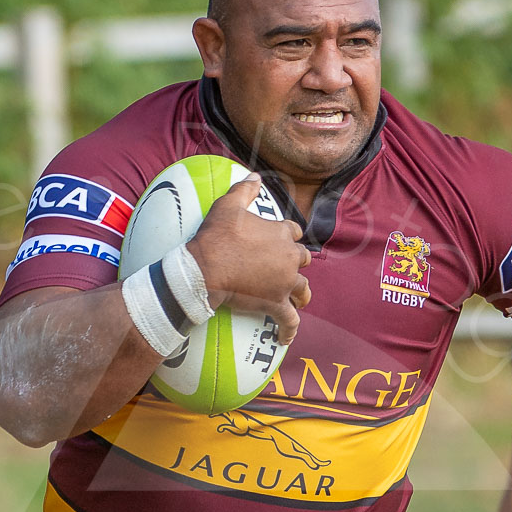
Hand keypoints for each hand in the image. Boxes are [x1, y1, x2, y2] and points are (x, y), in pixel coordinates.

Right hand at [186, 176, 311, 345]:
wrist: (207, 269)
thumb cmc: (216, 237)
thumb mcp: (227, 205)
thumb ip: (244, 189)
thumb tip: (255, 175)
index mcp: (280, 233)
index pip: (294, 232)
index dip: (289, 236)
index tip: (285, 240)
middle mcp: (288, 257)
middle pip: (303, 259)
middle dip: (298, 264)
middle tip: (289, 270)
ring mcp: (284, 282)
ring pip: (303, 289)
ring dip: (302, 294)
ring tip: (299, 300)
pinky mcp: (276, 304)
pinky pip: (289, 320)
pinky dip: (289, 329)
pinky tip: (285, 336)